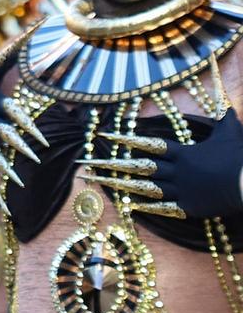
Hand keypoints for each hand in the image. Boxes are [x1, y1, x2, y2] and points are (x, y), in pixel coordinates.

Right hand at [0, 59, 37, 212]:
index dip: (26, 124)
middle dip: (18, 146)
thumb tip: (38, 29)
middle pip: (3, 134)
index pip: (12, 114)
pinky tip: (0, 198)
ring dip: (4, 168)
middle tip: (34, 157)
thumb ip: (13, 55)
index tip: (41, 135)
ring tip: (19, 182)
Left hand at [83, 112, 242, 220]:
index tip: (105, 136)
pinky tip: (127, 205)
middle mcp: (177, 171)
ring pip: (144, 187)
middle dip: (110, 165)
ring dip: (120, 185)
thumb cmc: (242, 156)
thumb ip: (224, 120)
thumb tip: (227, 104)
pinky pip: (162, 207)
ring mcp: (180, 190)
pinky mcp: (188, 207)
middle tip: (85, 165)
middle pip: (138, 167)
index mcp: (184, 153)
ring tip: (98, 184)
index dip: (127, 140)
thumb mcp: (231, 133)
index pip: (150, 144)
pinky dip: (145, 206)